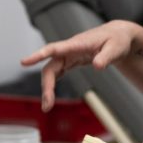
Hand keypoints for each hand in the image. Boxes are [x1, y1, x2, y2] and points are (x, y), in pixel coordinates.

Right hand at [21, 21, 142, 110]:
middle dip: (46, 85)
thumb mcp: (116, 48)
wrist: (118, 35)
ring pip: (51, 70)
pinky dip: (52, 83)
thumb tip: (97, 66)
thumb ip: (106, 57)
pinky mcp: (71, 60)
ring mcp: (69, 54)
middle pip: (50, 66)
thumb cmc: (117, 40)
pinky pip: (57, 71)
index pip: (54, 49)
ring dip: (47, 87)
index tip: (24, 62)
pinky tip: (50, 96)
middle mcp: (69, 49)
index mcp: (78, 44)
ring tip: (47, 106)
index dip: (38, 55)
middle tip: (47, 105)